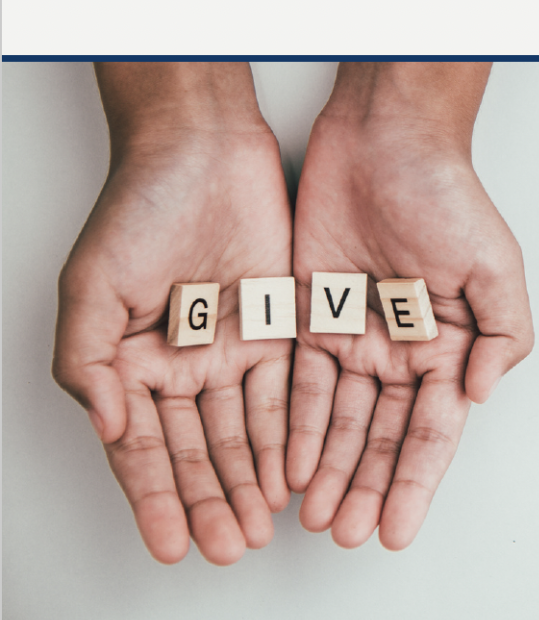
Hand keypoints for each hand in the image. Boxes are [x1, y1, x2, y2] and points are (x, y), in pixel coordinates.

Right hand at [52, 63, 292, 564]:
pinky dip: (287, 434)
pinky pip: (287, 391)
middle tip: (226, 548)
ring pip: (243, 431)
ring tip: (259, 528)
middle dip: (211, 502)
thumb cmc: (139, 206)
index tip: (169, 546)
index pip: (143, 448)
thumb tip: (107, 429)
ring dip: (250, 481)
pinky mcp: (278, 326)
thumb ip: (88, 363)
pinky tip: (291, 473)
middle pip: (197, 450)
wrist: (203, 150)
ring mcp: (232, 347)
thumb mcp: (91, 286)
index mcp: (130, 362)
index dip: (155, 499)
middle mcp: (183, 364)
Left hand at [287, 62, 532, 549]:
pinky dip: (291, 427)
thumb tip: (477, 396)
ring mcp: (353, 336)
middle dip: (366, 488)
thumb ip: (503, 335)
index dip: (414, 482)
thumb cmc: (447, 195)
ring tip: (316, 517)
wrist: (384, 139)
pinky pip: (295, 382)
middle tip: (348, 534)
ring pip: (336, 420)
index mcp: (450, 346)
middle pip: (380, 436)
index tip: (398, 529)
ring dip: (327, 470)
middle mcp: (401, 350)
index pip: (431, 430)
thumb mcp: (496, 266)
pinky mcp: (307, 316)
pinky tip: (286, 464)